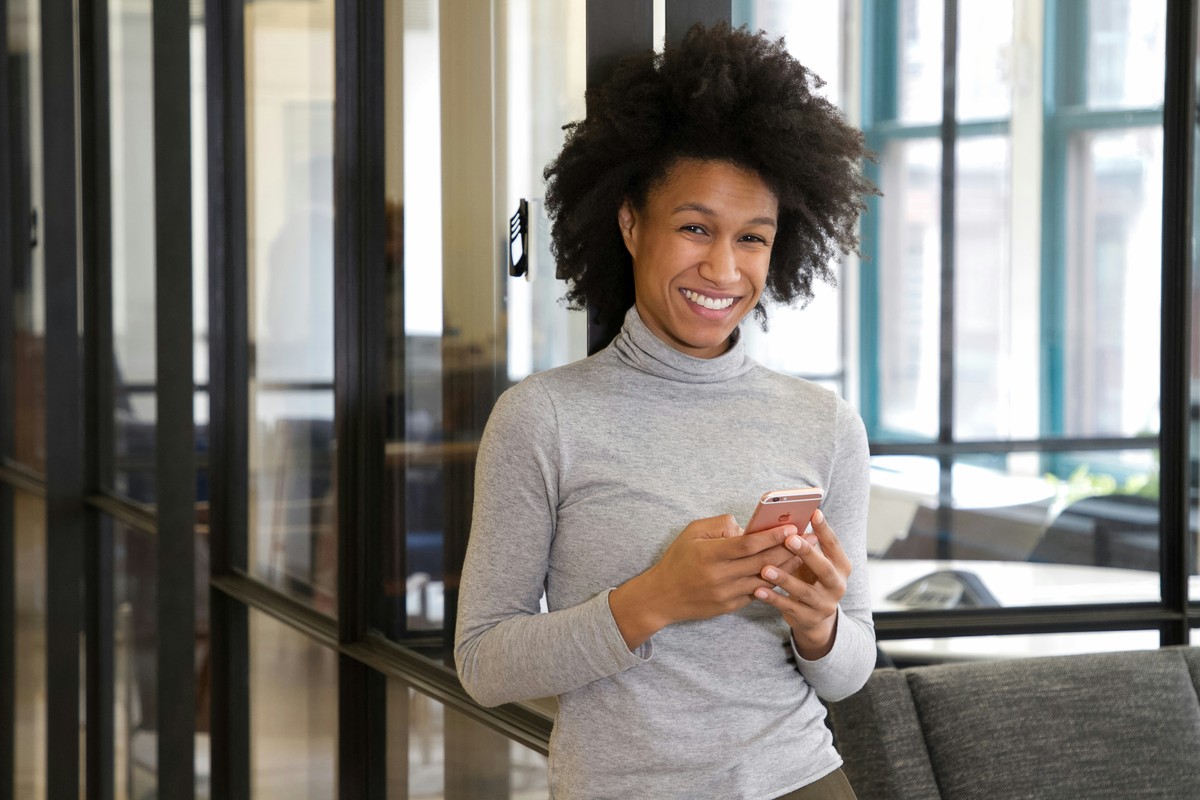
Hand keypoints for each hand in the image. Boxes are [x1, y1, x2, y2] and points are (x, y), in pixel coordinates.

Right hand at [609, 514, 801, 648]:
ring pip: (765, 580)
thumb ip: (719, 524)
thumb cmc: (677, 560)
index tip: (792, 527)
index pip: (748, 545)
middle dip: (789, 549)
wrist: (662, 597)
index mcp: (710, 554)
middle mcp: (720, 576)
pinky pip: (758, 593)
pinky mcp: (730, 606)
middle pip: (763, 562)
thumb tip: (746, 527)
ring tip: (807, 555)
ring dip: (788, 567)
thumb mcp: (691, 532)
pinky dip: (775, 582)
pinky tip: (789, 572)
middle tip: (810, 539)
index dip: (772, 536)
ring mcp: (726, 594)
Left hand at [751, 510, 849, 659]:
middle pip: (824, 568)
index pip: (834, 545)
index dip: (825, 529)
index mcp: (841, 566)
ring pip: (804, 591)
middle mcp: (837, 586)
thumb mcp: (812, 563)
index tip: (814, 512)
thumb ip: (806, 545)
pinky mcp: (809, 619)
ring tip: (765, 569)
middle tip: (788, 539)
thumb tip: (788, 519)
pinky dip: (773, 598)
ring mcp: (824, 604)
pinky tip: (758, 590)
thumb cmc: (809, 579)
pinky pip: (789, 607)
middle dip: (807, 553)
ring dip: (784, 579)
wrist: (813, 617)